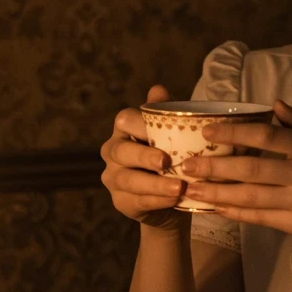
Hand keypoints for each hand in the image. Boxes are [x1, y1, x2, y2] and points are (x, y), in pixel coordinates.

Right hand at [100, 85, 187, 230]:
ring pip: (128, 180)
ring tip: (179, 188)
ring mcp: (113, 178)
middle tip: (167, 162)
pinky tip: (175, 200)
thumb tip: (158, 89)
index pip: (125, 120)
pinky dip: (157, 200)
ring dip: (155, 184)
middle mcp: (112, 151)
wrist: (175, 196)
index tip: (164, 132)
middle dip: (144, 157)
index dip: (141, 125)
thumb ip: (165, 112)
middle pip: (121, 151)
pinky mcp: (120, 201)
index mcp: (124, 129)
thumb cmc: (173, 155)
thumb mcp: (174, 134)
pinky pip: (136, 201)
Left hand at [179, 99, 291, 250]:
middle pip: (252, 167)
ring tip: (192, 189)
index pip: (267, 136)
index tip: (207, 133)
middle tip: (187, 165)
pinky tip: (216, 208)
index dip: (234, 134)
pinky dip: (236, 212)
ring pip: (251, 195)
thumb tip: (274, 104)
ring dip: (217, 193)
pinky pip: (260, 217)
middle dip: (215, 166)